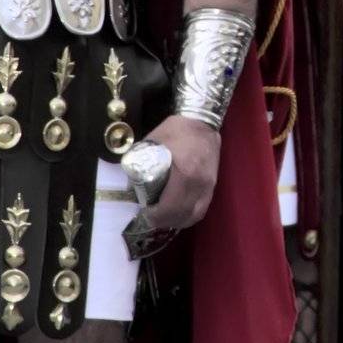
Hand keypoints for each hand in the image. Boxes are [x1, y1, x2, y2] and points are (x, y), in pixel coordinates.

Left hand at [142, 115, 220, 229]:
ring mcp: (209, 186)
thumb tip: (129, 185)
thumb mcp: (152, 144)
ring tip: (164, 218)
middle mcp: (200, 183)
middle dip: (164, 221)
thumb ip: (141, 165)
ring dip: (178, 221)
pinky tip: (178, 214)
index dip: (156, 215)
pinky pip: (202, 209)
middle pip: (182, 214)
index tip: (144, 213)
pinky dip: (189, 215)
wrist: (202, 122)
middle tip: (150, 218)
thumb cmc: (175, 131)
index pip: (170, 206)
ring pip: (194, 215)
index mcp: (185, 173)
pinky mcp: (213, 185)